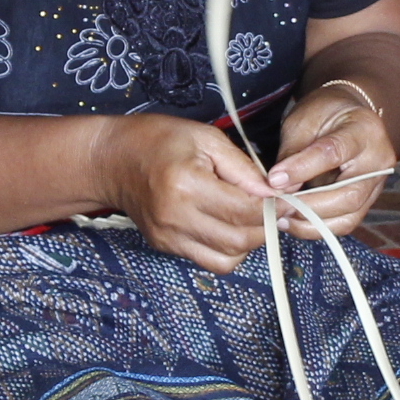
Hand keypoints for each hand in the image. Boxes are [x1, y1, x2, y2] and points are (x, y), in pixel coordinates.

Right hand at [101, 115, 284, 275]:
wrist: (111, 160)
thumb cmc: (158, 140)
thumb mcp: (206, 138)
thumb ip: (242, 168)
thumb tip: (273, 193)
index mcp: (186, 185)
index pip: (244, 211)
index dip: (274, 209)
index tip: (288, 200)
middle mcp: (176, 217)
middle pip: (239, 241)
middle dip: (266, 228)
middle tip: (276, 211)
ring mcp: (168, 237)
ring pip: (226, 259)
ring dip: (248, 243)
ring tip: (251, 219)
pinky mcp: (165, 246)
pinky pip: (208, 260)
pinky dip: (227, 249)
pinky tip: (228, 226)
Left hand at [263, 85, 397, 241]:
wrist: (347, 116)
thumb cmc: (324, 114)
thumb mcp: (303, 121)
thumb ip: (293, 152)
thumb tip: (280, 189)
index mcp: (364, 130)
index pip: (333, 153)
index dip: (302, 169)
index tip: (274, 180)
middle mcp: (379, 160)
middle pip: (348, 195)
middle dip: (308, 206)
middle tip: (276, 206)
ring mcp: (376, 185)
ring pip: (348, 216)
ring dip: (310, 222)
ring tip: (280, 216)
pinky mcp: (367, 202)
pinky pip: (344, 223)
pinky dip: (316, 227)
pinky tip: (293, 221)